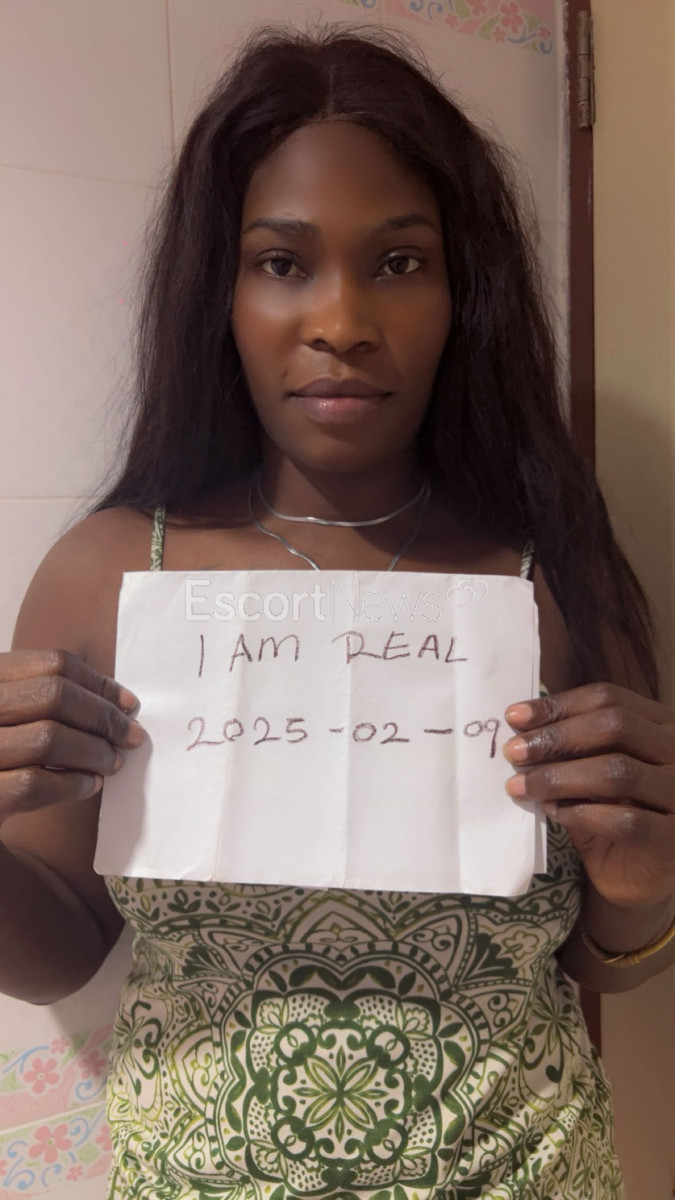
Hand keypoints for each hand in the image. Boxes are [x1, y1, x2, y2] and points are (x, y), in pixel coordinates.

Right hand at [0, 649, 143, 826]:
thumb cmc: (0, 754)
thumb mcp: (12, 712)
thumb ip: (49, 698)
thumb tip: (121, 704)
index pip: (53, 664)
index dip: (99, 683)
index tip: (129, 704)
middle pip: (54, 695)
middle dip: (103, 717)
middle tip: (132, 737)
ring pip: (48, 738)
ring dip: (94, 752)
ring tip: (112, 763)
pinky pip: (34, 783)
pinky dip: (72, 784)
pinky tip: (89, 785)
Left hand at [503, 682, 674, 909]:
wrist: (640, 876)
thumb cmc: (612, 815)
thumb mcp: (590, 773)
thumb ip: (569, 750)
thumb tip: (521, 730)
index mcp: (660, 726)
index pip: (609, 698)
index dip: (559, 705)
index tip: (515, 717)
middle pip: (615, 726)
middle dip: (556, 737)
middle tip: (514, 752)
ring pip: (618, 772)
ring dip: (560, 777)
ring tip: (522, 786)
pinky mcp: (672, 839)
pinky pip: (625, 820)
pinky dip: (582, 813)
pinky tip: (554, 812)